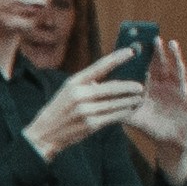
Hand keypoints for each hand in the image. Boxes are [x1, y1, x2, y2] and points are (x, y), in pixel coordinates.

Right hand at [23, 44, 143, 159]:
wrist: (45, 133)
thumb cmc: (59, 109)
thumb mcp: (68, 90)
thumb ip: (87, 83)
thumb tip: (109, 76)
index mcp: (74, 82)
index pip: (100, 66)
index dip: (117, 58)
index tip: (131, 52)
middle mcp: (80, 95)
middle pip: (112, 87)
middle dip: (129, 87)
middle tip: (140, 86)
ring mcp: (86, 111)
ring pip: (115, 103)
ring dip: (129, 101)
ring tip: (138, 98)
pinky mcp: (91, 124)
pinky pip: (113, 116)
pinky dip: (123, 113)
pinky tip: (129, 110)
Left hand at [129, 44, 186, 165]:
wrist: (169, 141)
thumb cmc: (150, 126)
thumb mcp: (134, 116)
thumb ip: (118, 106)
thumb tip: (98, 100)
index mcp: (153, 86)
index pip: (148, 67)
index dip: (145, 55)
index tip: (139, 41)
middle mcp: (167, 86)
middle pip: (163, 65)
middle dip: (159, 52)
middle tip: (154, 38)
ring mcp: (180, 93)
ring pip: (178, 72)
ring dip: (176, 58)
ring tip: (172, 44)